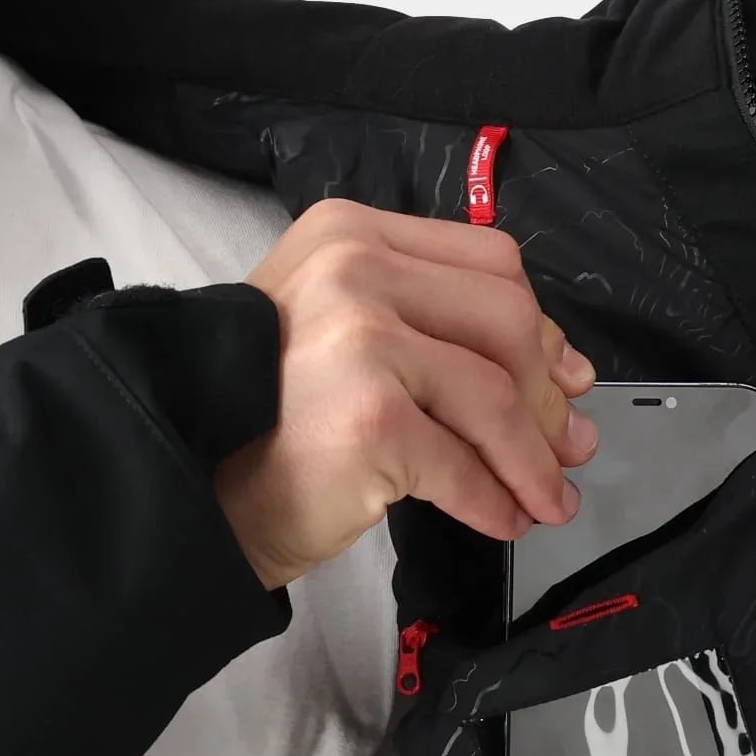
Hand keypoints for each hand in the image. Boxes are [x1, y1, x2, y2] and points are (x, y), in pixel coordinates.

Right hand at [215, 199, 597, 587]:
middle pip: (505, 322)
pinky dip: (493, 501)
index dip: (541, 328)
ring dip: (532, 461)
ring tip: (545, 501)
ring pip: (496, 397)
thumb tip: (564, 373)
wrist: (189, 484)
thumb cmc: (266, 421)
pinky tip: (501, 522)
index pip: (487, 262)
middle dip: (548, 398)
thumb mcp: (340, 334)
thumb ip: (433, 327)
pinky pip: (463, 465)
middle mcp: (354, 269)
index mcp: (350, 233)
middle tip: (566, 452)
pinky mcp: (371, 419)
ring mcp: (362, 340)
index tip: (566, 382)